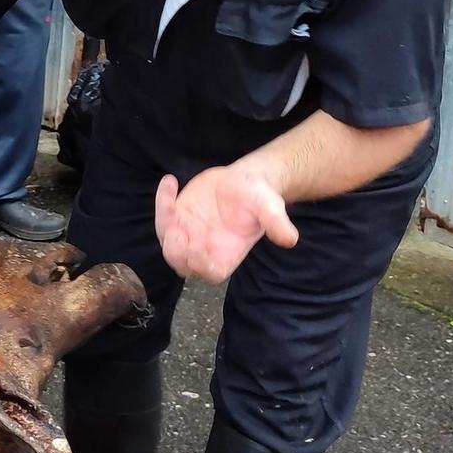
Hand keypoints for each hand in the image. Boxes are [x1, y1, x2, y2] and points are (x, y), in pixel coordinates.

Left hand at [153, 165, 299, 283]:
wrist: (247, 181)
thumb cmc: (261, 198)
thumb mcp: (271, 208)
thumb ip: (277, 224)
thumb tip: (290, 239)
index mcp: (227, 253)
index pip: (210, 272)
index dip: (200, 264)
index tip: (197, 246)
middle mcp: (205, 247)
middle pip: (181, 262)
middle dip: (175, 251)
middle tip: (176, 228)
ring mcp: (189, 232)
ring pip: (167, 240)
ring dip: (164, 225)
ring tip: (171, 204)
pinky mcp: (179, 214)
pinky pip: (163, 213)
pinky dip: (162, 200)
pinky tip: (171, 182)